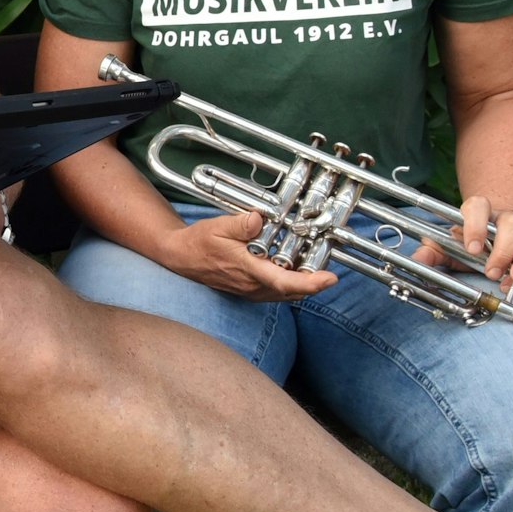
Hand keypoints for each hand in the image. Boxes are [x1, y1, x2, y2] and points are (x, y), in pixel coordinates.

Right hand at [159, 212, 337, 301]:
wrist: (182, 257)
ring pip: (288, 292)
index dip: (311, 283)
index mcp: (247, 270)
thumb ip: (240, 224)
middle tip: (327, 259)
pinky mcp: (252, 291)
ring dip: (304, 280)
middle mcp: (253, 286)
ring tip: (314, 261)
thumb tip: (258, 219)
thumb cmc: (199, 242)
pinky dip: (292, 281)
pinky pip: (279, 290)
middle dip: (314, 278)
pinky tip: (293, 265)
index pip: (284, 282)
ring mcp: (253, 291)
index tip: (330, 278)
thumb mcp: (217, 226)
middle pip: (293, 290)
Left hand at [411, 197, 512, 291]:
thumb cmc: (470, 245)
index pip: (479, 205)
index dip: (475, 224)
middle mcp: (507, 218)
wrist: (494, 243)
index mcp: (481, 212)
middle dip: (504, 249)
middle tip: (491, 271)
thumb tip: (417, 259)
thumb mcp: (449, 248)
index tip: (471, 248)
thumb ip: (433, 252)